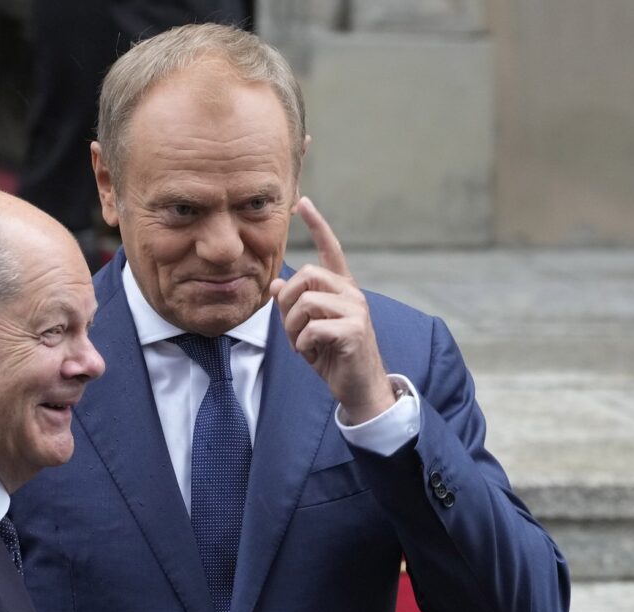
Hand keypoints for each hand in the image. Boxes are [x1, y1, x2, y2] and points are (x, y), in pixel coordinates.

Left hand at [270, 197, 394, 423]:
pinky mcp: (354, 330)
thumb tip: (275, 283)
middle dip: (288, 302)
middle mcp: (352, 293)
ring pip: (306, 301)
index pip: (330, 249)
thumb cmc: (333, 356)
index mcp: (341, 288)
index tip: (302, 201)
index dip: (317, 224)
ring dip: (293, 327)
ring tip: (301, 344)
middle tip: (292, 328)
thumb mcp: (307, 328)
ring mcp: (356, 310)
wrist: (358, 387)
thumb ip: (293, 305)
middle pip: (306, 275)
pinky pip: (313, 328)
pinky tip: (310, 353)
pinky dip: (302, 343)